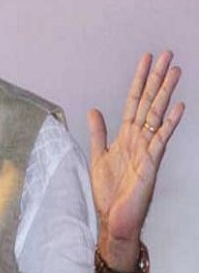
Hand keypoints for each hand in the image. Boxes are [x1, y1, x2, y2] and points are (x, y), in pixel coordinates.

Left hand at [88, 51, 184, 271]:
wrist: (114, 217)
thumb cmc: (109, 190)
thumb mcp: (98, 155)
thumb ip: (98, 132)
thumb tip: (94, 109)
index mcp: (126, 135)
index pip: (134, 100)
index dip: (139, 80)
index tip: (146, 59)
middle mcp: (139, 137)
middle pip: (149, 101)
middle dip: (156, 78)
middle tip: (167, 54)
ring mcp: (147, 148)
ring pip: (157, 114)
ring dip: (165, 92)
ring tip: (174, 71)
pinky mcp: (151, 162)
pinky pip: (161, 139)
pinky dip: (170, 122)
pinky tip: (178, 106)